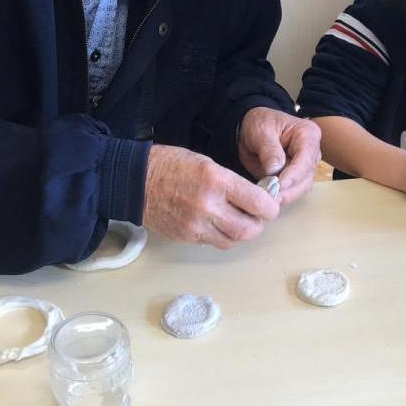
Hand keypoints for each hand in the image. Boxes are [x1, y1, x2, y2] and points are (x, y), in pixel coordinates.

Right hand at [142, 144, 279, 248]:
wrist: (135, 181)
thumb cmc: (171, 165)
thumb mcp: (206, 163)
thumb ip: (232, 183)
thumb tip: (255, 199)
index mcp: (217, 180)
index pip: (258, 203)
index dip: (270, 206)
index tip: (270, 204)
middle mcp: (209, 205)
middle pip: (249, 229)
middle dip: (258, 224)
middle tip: (257, 215)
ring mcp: (196, 224)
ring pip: (233, 240)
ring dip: (240, 232)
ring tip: (237, 219)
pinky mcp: (187, 237)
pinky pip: (214, 242)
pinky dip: (221, 235)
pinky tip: (217, 223)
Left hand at [238, 107, 320, 204]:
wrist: (253, 127)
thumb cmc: (259, 123)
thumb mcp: (261, 131)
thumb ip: (269, 150)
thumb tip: (274, 171)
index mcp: (307, 134)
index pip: (305, 159)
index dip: (293, 175)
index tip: (278, 186)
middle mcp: (311, 152)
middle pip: (307, 177)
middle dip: (290, 190)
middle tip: (272, 198)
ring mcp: (305, 166)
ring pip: (302, 187)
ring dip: (286, 196)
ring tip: (269, 200)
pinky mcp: (296, 177)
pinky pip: (293, 190)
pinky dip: (283, 196)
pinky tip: (270, 199)